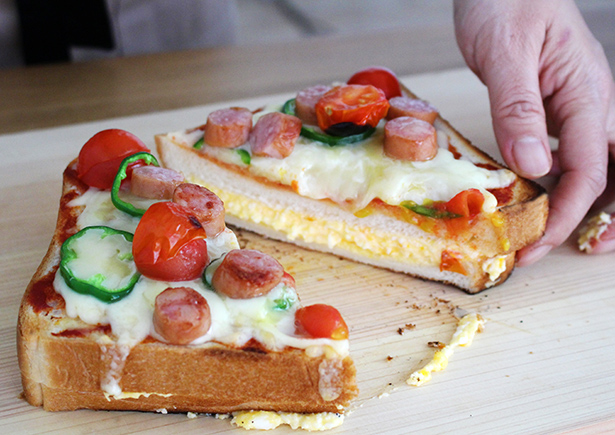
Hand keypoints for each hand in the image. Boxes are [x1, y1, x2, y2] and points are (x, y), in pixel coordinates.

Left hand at [453, 0, 614, 263]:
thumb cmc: (506, 2)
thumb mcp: (506, 54)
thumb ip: (519, 108)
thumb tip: (533, 166)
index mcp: (587, 94)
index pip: (589, 169)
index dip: (566, 213)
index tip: (536, 242)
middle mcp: (589, 104)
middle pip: (611, 173)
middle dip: (596, 218)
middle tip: (569, 252)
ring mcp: (573, 105)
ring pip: (594, 165)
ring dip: (580, 204)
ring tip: (553, 234)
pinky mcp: (553, 106)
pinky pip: (567, 150)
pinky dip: (557, 180)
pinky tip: (536, 193)